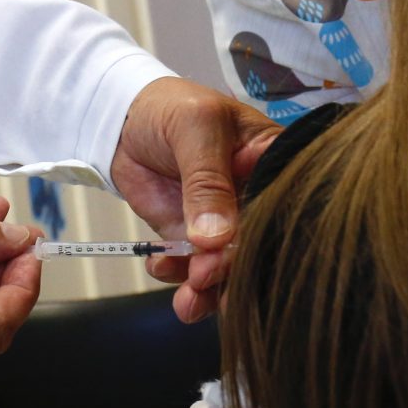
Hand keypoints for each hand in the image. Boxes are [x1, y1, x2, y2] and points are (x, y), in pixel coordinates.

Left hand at [110, 77, 278, 322]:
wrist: (124, 120)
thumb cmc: (172, 108)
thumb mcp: (195, 129)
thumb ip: (206, 182)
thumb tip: (215, 239)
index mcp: (272, 162)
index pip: (283, 207)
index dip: (267, 237)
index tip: (241, 256)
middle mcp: (256, 197)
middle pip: (258, 245)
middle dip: (231, 270)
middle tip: (202, 276)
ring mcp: (225, 221)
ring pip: (227, 265)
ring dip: (208, 288)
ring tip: (186, 299)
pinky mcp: (193, 236)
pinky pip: (194, 267)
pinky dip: (179, 277)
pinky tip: (161, 268)